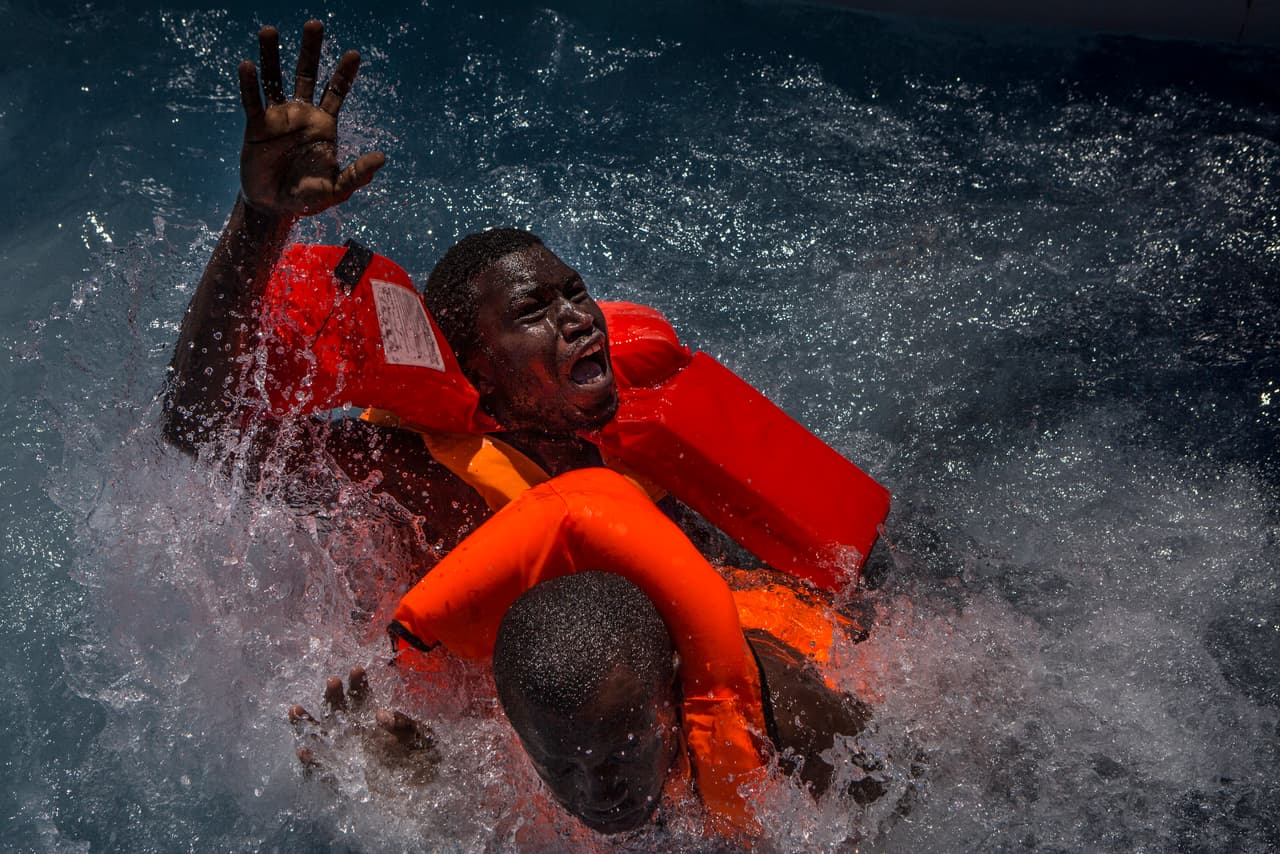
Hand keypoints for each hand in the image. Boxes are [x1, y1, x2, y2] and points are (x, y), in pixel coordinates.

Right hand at [238, 20, 385, 216]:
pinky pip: (253, 100)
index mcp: (324, 125)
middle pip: (307, 74)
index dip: (345, 73)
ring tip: (270, 30)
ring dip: (272, 55)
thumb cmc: (306, 198)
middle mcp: (302, 114)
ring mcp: (278, 117)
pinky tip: (248, 64)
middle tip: (315, 24)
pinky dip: (250, 84)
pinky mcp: (256, 126)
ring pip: (275, 79)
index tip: (355, 53)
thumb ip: (357, 175)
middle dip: (312, 50)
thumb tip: (382, 157)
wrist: (272, 206)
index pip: (336, 92)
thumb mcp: (336, 190)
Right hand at [290, 666, 438, 786]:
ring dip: (307, 723)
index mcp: (374, 721)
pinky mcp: (342, 779)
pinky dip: (312, 762)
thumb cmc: (426, 761)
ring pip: (321, 737)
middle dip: (333, 696)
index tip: (356, 669)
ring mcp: (346, 756)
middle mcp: (356, 735)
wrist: (426, 796)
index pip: (363, 697)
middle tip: (332, 680)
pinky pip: (322, 770)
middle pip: (338, 711)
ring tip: (295, 709)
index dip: (358, 683)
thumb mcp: (424, 738)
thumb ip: (405, 725)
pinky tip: (304, 750)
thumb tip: (380, 714)